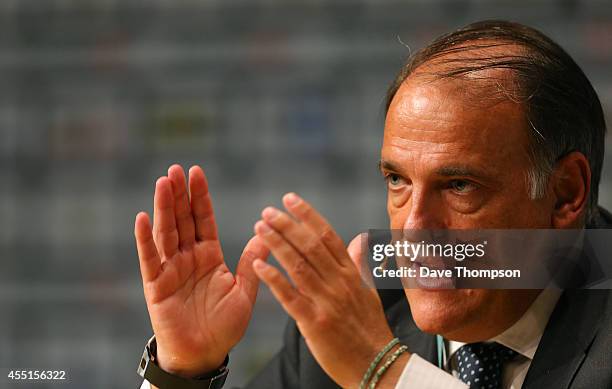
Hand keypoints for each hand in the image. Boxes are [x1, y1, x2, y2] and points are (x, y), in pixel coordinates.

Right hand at [135, 165, 268, 376]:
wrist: (204, 354)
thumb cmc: (224, 325)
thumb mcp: (244, 290)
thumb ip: (252, 261)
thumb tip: (268, 233)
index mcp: (209, 255)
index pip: (204, 219)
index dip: (201, 197)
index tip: (197, 172)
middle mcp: (188, 257)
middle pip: (182, 219)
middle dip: (179, 194)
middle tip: (175, 168)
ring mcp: (170, 269)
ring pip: (166, 233)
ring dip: (163, 207)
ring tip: (163, 182)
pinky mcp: (156, 286)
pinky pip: (150, 259)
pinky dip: (145, 240)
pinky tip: (142, 218)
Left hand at [251, 193, 408, 387]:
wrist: (378, 366)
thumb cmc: (371, 329)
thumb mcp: (369, 292)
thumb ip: (360, 264)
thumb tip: (360, 239)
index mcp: (351, 274)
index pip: (328, 236)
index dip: (307, 215)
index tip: (290, 200)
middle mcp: (339, 283)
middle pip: (310, 245)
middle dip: (286, 225)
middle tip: (267, 211)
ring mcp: (327, 302)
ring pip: (298, 265)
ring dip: (277, 244)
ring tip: (259, 228)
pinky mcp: (315, 323)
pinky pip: (290, 297)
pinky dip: (274, 279)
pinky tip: (258, 265)